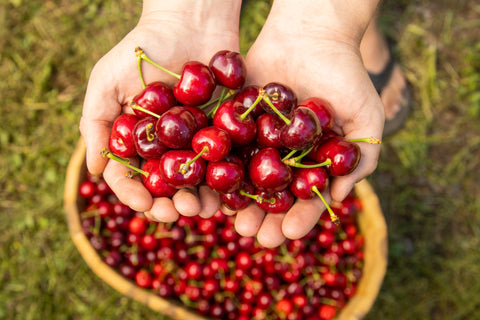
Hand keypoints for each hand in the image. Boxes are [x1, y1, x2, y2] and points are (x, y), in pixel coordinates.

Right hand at [80, 0, 241, 220]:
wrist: (191, 23)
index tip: (146, 205)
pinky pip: (224, 164)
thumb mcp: (106, 81)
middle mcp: (164, 148)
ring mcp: (194, 143)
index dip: (134, 196)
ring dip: (198, 200)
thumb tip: (92, 170)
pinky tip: (227, 193)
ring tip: (204, 208)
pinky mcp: (223, 134)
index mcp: (135, 141)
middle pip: (164, 187)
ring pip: (195, 183)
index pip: (129, 178)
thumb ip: (95, 124)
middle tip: (179, 212)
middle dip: (170, 205)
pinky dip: (225, 182)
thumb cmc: (142, 49)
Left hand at [230, 0, 383, 246]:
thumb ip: (360, 160)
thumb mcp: (366, 118)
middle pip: (271, 195)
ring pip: (244, 178)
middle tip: (252, 235)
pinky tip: (208, 184)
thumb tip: (340, 199)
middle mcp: (283, 157)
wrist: (311, 33)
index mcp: (312, 162)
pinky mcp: (233, 121)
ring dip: (237, 201)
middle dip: (263, 217)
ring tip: (230, 220)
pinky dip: (216, 166)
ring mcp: (256, 140)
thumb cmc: (346, 75)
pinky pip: (224, 147)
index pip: (305, 198)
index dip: (299, 217)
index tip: (289, 232)